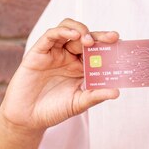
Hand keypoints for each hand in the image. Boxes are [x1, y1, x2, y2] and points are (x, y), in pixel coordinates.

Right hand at [0, 18, 120, 133]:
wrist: (28, 119)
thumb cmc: (54, 110)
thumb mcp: (79, 103)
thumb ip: (96, 96)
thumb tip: (117, 92)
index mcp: (80, 66)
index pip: (96, 49)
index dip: (107, 44)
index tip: (120, 42)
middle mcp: (68, 56)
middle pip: (85, 37)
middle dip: (99, 36)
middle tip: (112, 37)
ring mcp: (53, 53)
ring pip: (67, 29)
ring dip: (81, 30)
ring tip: (90, 40)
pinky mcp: (38, 53)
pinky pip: (50, 36)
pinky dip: (62, 31)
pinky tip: (73, 35)